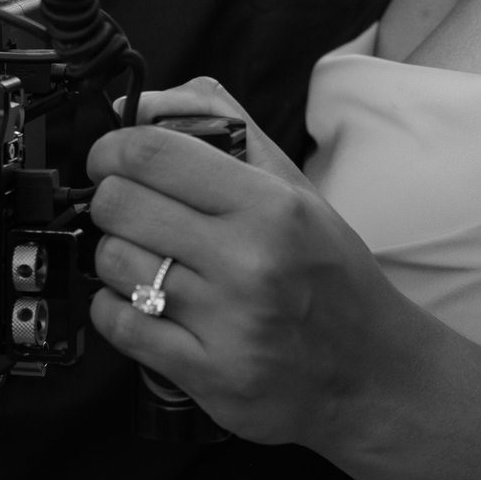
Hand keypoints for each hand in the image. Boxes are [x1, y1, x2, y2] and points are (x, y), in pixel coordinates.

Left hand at [88, 91, 411, 448]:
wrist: (371, 372)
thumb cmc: (329, 275)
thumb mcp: (297, 189)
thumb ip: (224, 128)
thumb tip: (138, 106)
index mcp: (273, 206)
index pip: (152, 153)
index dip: (111, 148)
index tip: (110, 158)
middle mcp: (249, 261)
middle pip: (119, 204)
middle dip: (111, 201)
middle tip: (131, 211)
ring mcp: (226, 322)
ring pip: (112, 263)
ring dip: (117, 257)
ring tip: (150, 262)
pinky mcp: (206, 373)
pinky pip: (117, 323)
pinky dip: (115, 309)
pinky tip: (146, 304)